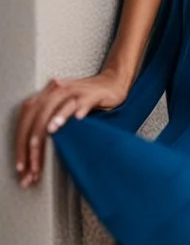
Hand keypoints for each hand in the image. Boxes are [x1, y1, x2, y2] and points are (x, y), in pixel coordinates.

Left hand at [14, 68, 131, 188]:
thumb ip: (48, 120)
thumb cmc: (85, 98)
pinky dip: (81, 108)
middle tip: (33, 155)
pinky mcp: (93, 94)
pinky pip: (85, 101)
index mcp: (48, 94)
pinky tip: (79, 118)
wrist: (111, 82)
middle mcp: (59, 90)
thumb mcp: (62, 106)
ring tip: (52, 130)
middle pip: (42, 110)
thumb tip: (33, 150)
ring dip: (56, 118)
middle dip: (36, 135)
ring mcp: (77, 91)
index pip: (28, 114)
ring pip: (62, 104)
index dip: (22, 137)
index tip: (23, 161)